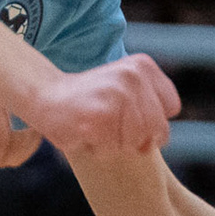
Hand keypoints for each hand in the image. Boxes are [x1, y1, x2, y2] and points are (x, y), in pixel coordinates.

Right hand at [21, 55, 178, 157]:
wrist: (43, 95)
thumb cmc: (88, 100)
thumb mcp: (125, 88)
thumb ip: (149, 104)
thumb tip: (158, 140)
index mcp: (142, 66)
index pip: (171, 108)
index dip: (152, 121)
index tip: (128, 114)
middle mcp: (132, 77)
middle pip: (158, 130)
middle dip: (136, 138)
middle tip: (109, 125)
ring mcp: (116, 97)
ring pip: (135, 143)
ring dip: (115, 145)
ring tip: (96, 128)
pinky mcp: (99, 118)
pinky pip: (112, 150)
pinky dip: (98, 149)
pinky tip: (84, 132)